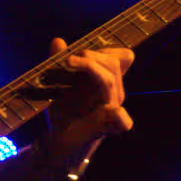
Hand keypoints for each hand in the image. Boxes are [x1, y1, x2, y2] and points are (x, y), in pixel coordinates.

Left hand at [41, 37, 135, 157]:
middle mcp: (114, 93)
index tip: (83, 50)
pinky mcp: (107, 127)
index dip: (107, 49)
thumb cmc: (63, 110)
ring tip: (69, 62)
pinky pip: (122, 120)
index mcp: (109, 80)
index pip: (123, 57)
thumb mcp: (59, 83)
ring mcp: (113, 109)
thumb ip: (59, 61)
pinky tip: (112, 111)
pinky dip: (119, 116)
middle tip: (69, 59)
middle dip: (92, 55)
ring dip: (90, 67)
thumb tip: (58, 41)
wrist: (58, 139)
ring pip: (109, 81)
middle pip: (113, 64)